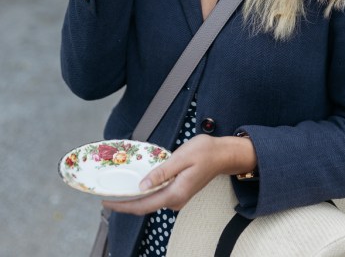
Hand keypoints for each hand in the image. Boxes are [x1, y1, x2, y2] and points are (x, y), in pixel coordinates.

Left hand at [102, 134, 256, 214]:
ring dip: (135, 198)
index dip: (123, 205)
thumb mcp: (181, 157)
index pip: (143, 205)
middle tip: (107, 197)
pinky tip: (138, 184)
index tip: (107, 203)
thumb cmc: (205, 152)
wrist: (223, 154)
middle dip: (125, 203)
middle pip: (145, 206)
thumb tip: (142, 187)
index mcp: (175, 193)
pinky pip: (158, 195)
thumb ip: (161, 172)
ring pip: (151, 202)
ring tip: (119, 190)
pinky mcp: (179, 192)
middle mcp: (176, 200)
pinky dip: (145, 192)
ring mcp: (178, 198)